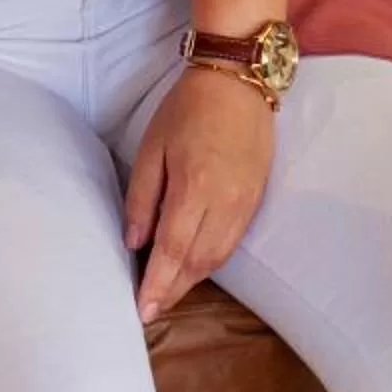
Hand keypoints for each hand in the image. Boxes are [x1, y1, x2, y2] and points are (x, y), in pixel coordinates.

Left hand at [124, 69, 274, 322]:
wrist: (239, 79)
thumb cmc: (187, 108)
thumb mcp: (152, 147)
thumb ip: (142, 198)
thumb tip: (134, 243)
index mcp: (194, 187)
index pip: (173, 251)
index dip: (157, 286)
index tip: (142, 312)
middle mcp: (225, 202)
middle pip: (198, 263)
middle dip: (173, 290)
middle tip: (151, 309)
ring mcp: (245, 202)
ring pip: (219, 257)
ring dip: (193, 280)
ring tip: (170, 293)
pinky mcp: (257, 197)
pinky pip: (234, 241)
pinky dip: (213, 261)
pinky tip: (196, 265)